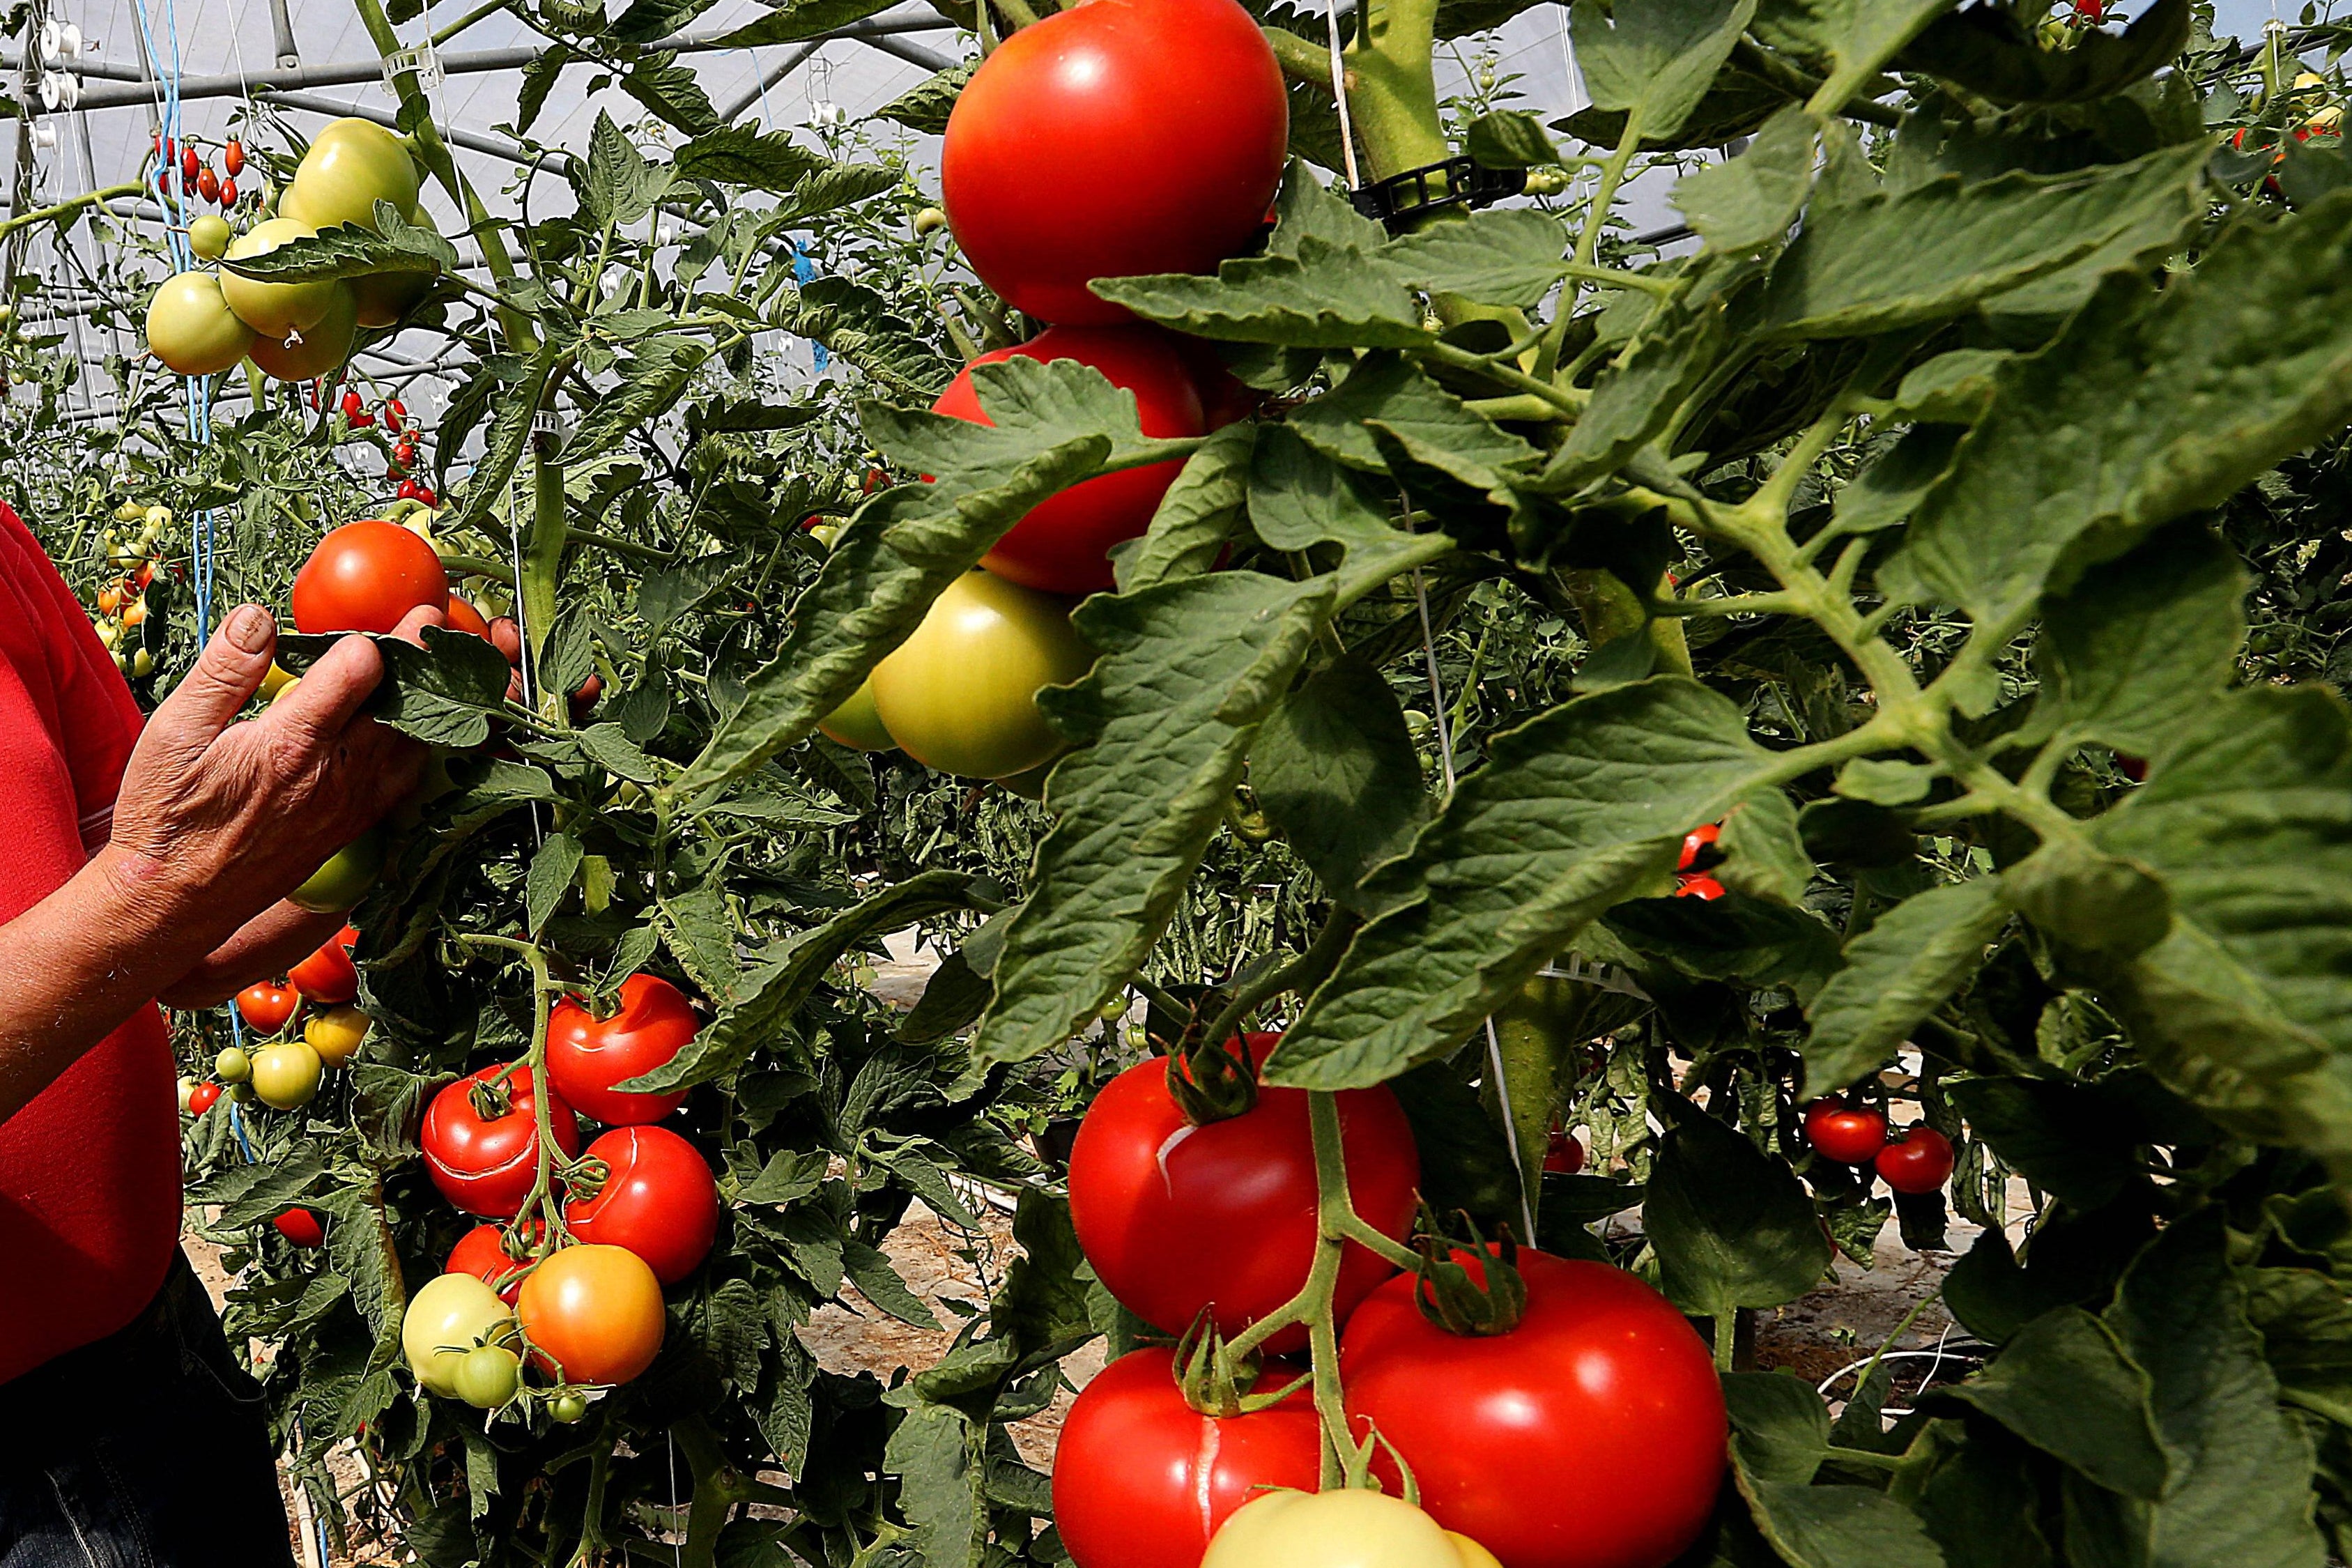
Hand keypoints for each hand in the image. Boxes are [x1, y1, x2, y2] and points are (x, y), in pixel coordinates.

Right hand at [105, 602, 438, 945]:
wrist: (174, 900)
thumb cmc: (168, 816)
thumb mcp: (175, 733)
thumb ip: (224, 672)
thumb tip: (259, 617)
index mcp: (292, 744)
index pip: (358, 673)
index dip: (372, 637)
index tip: (386, 610)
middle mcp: (335, 775)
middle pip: (400, 702)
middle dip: (419, 655)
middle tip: (434, 615)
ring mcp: (353, 805)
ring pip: (415, 743)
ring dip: (428, 699)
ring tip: (435, 661)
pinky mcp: (358, 825)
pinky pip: (408, 778)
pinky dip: (422, 745)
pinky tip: (420, 725)